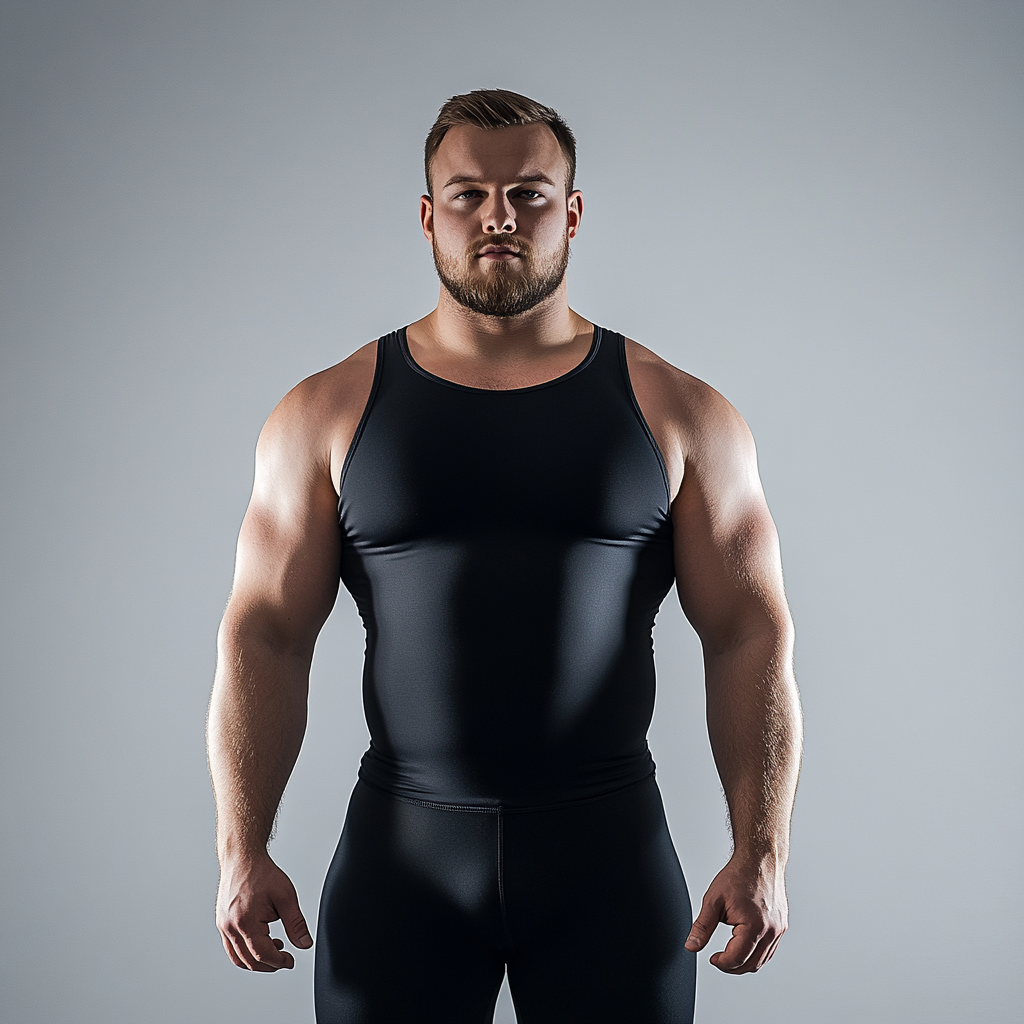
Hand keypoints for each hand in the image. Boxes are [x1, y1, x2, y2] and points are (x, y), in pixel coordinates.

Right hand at [216, 852, 312, 970]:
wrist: (242, 858)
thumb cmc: (262, 874)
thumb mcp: (286, 897)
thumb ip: (296, 924)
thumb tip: (305, 944)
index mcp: (245, 922)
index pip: (262, 955)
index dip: (278, 962)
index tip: (291, 961)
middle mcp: (229, 927)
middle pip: (248, 960)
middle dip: (269, 964)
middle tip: (285, 959)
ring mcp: (223, 926)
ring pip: (237, 957)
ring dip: (256, 961)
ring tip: (275, 950)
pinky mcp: (222, 922)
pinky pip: (231, 947)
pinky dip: (245, 952)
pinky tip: (261, 942)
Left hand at [684, 855, 787, 973]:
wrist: (759, 859)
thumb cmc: (738, 876)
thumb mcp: (713, 900)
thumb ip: (702, 927)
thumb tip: (691, 946)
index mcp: (754, 927)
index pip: (737, 959)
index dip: (721, 963)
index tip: (712, 958)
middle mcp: (770, 931)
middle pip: (752, 965)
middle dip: (732, 966)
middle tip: (718, 959)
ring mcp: (778, 929)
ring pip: (763, 960)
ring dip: (745, 962)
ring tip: (729, 953)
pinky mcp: (781, 925)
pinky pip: (770, 950)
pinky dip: (756, 953)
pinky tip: (744, 946)